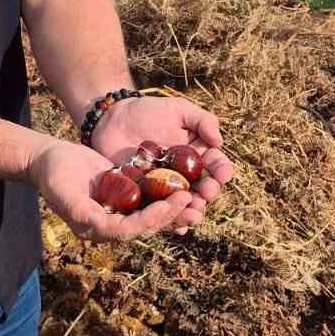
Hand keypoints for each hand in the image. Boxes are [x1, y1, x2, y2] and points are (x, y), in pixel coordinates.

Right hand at [28, 140, 195, 242]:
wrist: (51, 158)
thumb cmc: (52, 174)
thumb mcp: (62, 191)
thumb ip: (77, 209)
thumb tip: (96, 223)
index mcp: (95, 228)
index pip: (128, 230)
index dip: (150, 219)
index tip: (169, 205)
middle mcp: (111, 223)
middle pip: (146, 225)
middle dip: (169, 215)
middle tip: (192, 202)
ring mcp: (119, 210)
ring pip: (151, 213)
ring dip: (173, 208)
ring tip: (195, 198)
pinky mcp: (126, 195)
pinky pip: (148, 197)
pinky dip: (165, 193)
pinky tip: (185, 184)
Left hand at [89, 95, 234, 230]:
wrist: (111, 120)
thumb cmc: (147, 110)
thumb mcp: (178, 109)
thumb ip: (201, 120)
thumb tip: (219, 141)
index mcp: (197, 155)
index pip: (215, 165)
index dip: (221, 171)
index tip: (223, 175)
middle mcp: (185, 175)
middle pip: (202, 188)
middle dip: (208, 192)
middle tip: (207, 193)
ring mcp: (165, 188)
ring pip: (183, 203)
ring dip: (191, 210)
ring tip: (194, 212)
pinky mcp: (146, 197)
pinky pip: (159, 210)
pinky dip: (168, 219)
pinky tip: (176, 226)